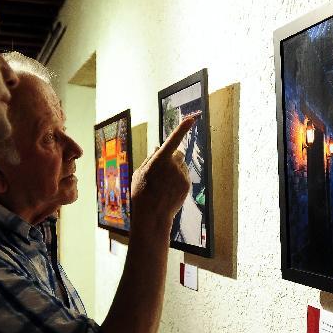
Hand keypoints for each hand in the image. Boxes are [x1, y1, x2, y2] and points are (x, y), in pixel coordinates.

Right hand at [130, 114, 195, 229]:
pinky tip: (169, 190)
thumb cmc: (142, 192)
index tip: (192, 118)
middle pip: (178, 154)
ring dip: (175, 171)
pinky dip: (178, 180)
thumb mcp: (140, 172)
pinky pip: (184, 176)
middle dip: (173, 158)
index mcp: (159, 160)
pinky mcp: (187, 184)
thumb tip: (158, 146)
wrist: (152, 214)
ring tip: (163, 185)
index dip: (182, 128)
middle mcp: (173, 165)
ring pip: (181, 166)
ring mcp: (182, 175)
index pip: (173, 140)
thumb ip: (150, 157)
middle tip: (162, 171)